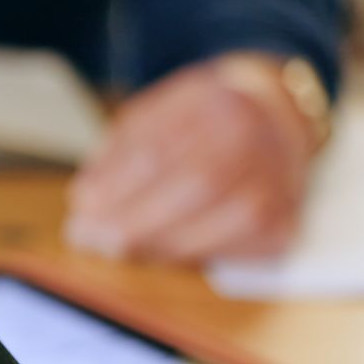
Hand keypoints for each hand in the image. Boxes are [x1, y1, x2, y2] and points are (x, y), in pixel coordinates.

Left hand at [66, 52, 319, 261]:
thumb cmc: (199, 119)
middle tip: (88, 238)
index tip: (79, 210)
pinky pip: (229, 254)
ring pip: (213, 227)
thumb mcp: (154, 112)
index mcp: (217, 106)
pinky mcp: (283, 224)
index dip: (111, 190)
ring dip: (151, 246)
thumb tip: (85, 199)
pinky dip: (186, 257)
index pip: (158, 155)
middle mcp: (256, 143)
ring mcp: (276, 186)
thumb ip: (119, 151)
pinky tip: (159, 250)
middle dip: (129, 223)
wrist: (273, 116)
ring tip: (115, 246)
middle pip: (190, 191)